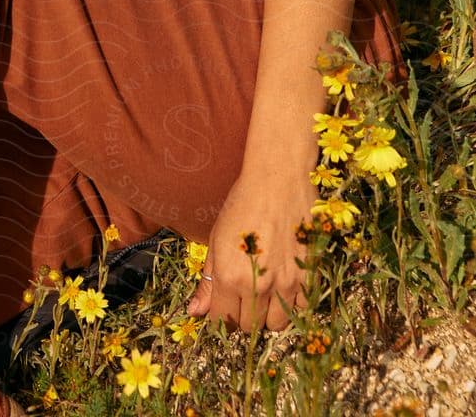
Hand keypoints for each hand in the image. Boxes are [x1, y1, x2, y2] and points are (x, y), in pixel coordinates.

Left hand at [186, 169, 313, 331]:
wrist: (279, 178)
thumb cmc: (242, 204)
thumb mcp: (217, 239)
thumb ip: (208, 280)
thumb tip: (195, 312)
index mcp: (230, 275)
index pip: (222, 320)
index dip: (220, 315)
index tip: (222, 304)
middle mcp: (258, 285)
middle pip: (249, 326)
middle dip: (242, 316)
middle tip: (242, 294)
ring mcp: (287, 283)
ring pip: (276, 324)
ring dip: (267, 314)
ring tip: (263, 291)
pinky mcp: (309, 276)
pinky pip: (301, 308)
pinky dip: (291, 303)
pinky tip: (284, 284)